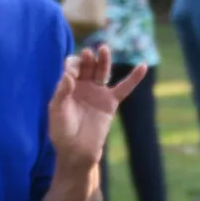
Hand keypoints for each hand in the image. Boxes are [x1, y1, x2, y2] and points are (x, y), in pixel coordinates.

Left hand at [47, 45, 146, 166]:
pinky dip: (134, 77)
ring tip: (103, 49)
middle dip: (87, 59)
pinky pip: (124, 87)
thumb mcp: (56, 112)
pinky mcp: (110, 102)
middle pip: (87, 66)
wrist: (76, 151)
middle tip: (87, 54)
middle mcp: (83, 86)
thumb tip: (68, 75)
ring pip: (102, 71)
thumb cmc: (62, 132)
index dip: (72, 66)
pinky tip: (143, 66)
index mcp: (68, 86)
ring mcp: (98, 93)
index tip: (71, 74)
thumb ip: (61, 93)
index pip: (72, 68)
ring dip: (103, 60)